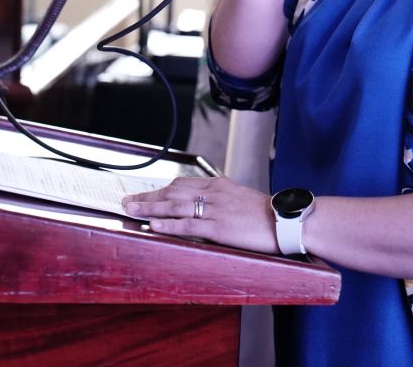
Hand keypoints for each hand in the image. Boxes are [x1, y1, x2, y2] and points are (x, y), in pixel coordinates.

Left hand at [124, 175, 279, 254]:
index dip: (160, 189)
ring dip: (150, 209)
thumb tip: (203, 201)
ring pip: (175, 207)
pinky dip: (168, 225)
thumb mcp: (239, 196)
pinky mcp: (219, 229)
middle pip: (172, 192)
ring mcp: (215, 210)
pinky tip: (154, 226)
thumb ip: (219, 197)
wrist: (285, 220)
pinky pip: (188, 225)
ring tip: (131, 211)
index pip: (181, 184)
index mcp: (218, 184)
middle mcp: (213, 194)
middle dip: (147, 197)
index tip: (144, 193)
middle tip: (127, 201)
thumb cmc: (265, 212)